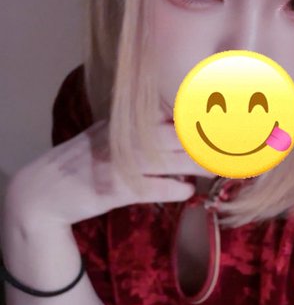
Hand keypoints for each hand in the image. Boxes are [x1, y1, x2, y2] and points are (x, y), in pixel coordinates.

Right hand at [2, 119, 212, 230]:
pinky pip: (151, 188)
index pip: (170, 113)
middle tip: (236, 145)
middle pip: (177, 135)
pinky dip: (173, 190)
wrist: (44, 190)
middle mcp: (125, 138)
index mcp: (126, 122)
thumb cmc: (84, 160)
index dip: (201, 114)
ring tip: (219, 168)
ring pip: (169, 160)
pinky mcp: (114, 189)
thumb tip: (177, 121)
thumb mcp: (110, 133)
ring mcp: (119, 162)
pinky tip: (186, 191)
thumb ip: (140, 128)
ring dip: (198, 165)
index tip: (229, 117)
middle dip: (209, 140)